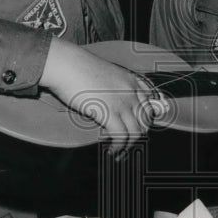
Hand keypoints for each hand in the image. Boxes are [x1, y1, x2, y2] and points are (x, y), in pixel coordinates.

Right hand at [40, 38, 155, 149]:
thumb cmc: (79, 67)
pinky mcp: (109, 113)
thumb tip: (110, 102)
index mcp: (131, 81)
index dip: (146, 120)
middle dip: (138, 135)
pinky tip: (112, 150)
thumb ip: (114, 87)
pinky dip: (119, 147)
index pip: (150, 104)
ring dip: (129, 146)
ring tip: (120, 152)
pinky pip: (121, 136)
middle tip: (128, 143)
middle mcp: (131, 92)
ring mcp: (122, 103)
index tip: (139, 129)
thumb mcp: (106, 73)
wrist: (67, 65)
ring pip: (136, 131)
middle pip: (145, 120)